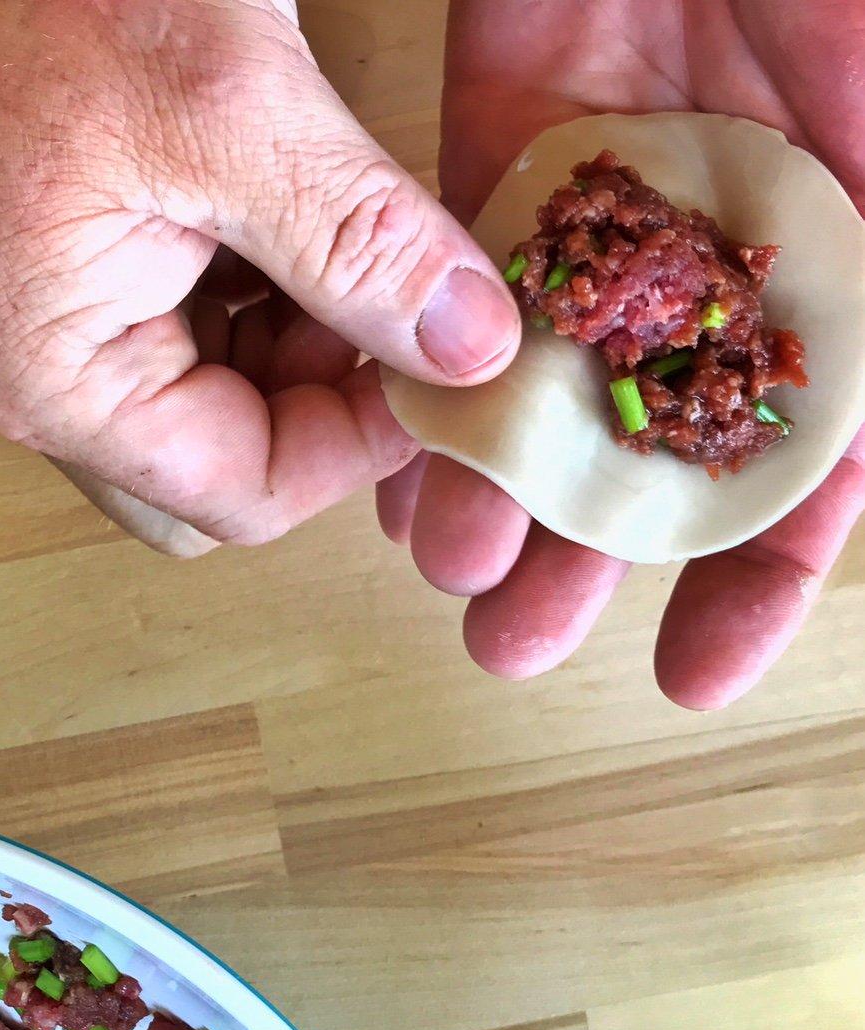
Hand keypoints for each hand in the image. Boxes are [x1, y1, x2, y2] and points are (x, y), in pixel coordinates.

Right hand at [0, 0, 517, 555]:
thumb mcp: (231, 107)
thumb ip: (361, 244)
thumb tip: (471, 346)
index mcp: (56, 377)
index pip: (244, 492)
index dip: (360, 445)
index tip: (445, 362)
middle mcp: (39, 376)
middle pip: (226, 462)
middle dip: (326, 402)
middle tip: (402, 306)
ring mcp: (46, 324)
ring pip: (215, 399)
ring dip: (300, 342)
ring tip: (351, 240)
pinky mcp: (63, 271)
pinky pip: (183, 329)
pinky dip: (259, 293)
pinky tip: (290, 213)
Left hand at [387, 0, 864, 707]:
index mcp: (842, 266)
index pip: (812, 463)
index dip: (756, 579)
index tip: (694, 675)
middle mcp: (728, 261)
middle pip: (656, 451)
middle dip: (588, 560)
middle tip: (515, 648)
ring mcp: (618, 219)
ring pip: (551, 391)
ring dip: (498, 493)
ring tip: (451, 577)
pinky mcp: (514, 163)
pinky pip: (463, 298)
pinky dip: (434, 378)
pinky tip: (400, 466)